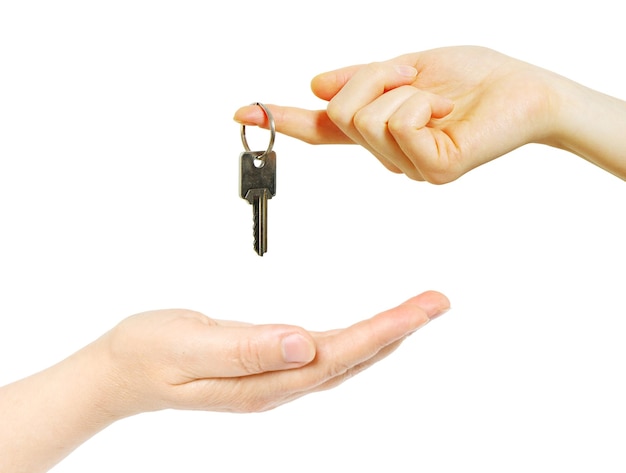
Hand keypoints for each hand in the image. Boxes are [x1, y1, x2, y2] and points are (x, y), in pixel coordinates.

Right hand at [0, 290, 449, 471]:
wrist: (120, 369)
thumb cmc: (149, 352)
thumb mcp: (190, 346)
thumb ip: (247, 348)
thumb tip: (305, 344)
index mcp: (264, 380)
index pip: (338, 355)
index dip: (384, 331)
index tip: (422, 310)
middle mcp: (277, 384)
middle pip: (352, 357)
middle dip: (399, 330)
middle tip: (437, 302)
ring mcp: (273, 378)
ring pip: (343, 358)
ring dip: (384, 335)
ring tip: (417, 313)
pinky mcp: (267, 366)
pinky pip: (324, 356)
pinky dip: (356, 340)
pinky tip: (368, 333)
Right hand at [235, 46, 623, 181]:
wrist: (526, 91)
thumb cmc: (473, 79)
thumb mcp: (406, 68)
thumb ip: (360, 79)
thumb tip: (315, 85)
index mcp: (380, 130)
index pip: (322, 129)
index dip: (281, 118)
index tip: (242, 110)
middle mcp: (388, 155)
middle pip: (342, 112)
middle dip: (375, 77)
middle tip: (412, 75)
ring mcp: (409, 167)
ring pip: (367, 118)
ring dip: (402, 88)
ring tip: (437, 96)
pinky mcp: (432, 169)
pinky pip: (399, 125)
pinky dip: (420, 103)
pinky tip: (446, 113)